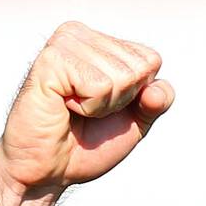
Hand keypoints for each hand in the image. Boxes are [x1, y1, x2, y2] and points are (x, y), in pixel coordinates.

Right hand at [0, 20, 174, 195]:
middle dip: (119, 102)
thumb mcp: (136, 122)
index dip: (137, 96)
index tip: (105, 107)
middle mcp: (80, 35)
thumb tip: (156, 91)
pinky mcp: (51, 59)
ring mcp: (64, 43)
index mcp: (100, 42)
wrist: (48, 170)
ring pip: (121, 77)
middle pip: (139, 68)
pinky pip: (99, 86)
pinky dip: (88, 107)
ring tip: (73, 110)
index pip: (151, 60)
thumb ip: (157, 101)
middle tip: (87, 113)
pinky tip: (63, 107)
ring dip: (101, 106)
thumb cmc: (85, 144)